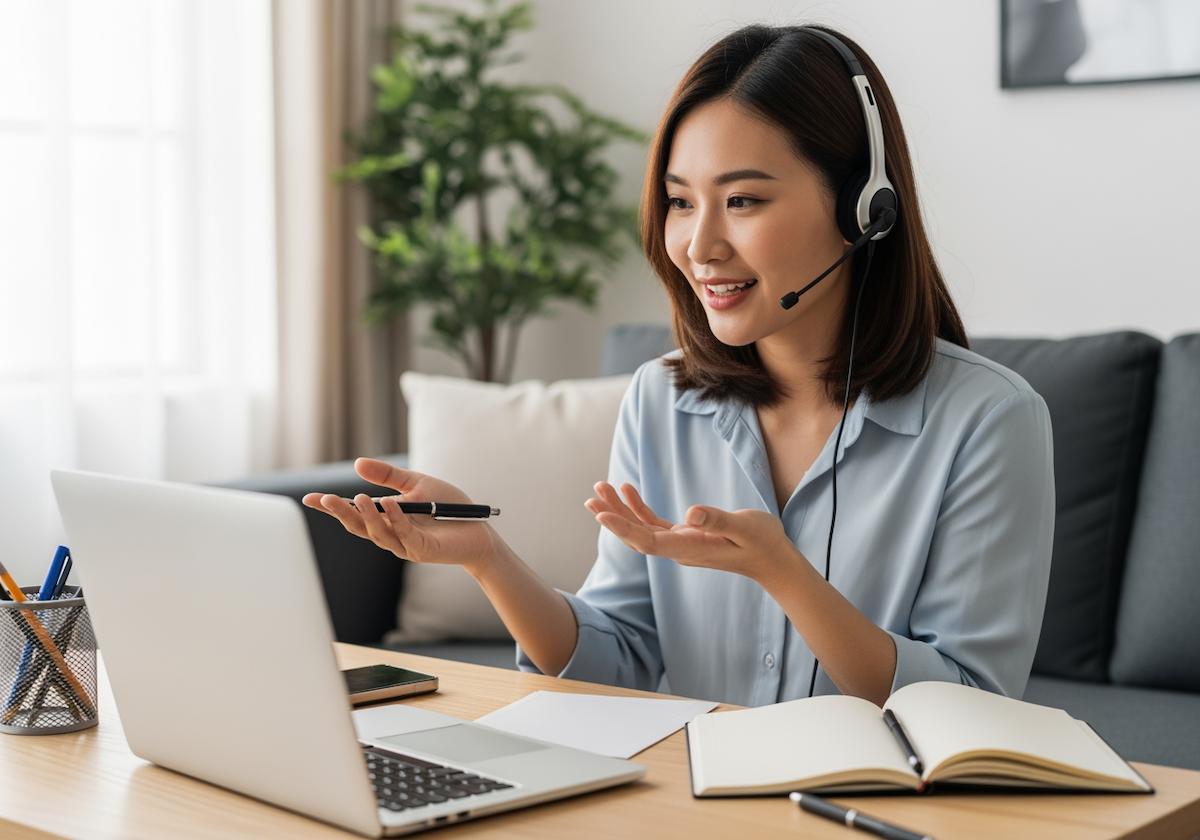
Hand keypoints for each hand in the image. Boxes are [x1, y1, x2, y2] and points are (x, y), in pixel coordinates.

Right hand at [302, 457, 499, 574]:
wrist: (479, 528)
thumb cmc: (448, 507)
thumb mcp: (416, 484)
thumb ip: (388, 476)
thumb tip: (356, 464)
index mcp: (386, 518)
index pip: (353, 514)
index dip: (331, 508)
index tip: (308, 498)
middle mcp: (390, 534)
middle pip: (359, 526)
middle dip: (341, 513)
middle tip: (324, 499)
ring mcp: (405, 545)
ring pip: (378, 533)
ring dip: (367, 516)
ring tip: (358, 498)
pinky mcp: (422, 550)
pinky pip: (405, 534)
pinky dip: (396, 519)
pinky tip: (390, 504)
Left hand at [584, 481, 802, 582]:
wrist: (773, 560)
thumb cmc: (762, 542)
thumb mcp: (745, 526)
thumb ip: (718, 519)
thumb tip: (690, 513)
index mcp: (690, 548)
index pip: (647, 541)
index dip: (622, 527)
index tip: (601, 513)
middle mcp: (680, 549)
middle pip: (636, 535)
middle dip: (612, 515)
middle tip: (593, 493)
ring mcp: (681, 544)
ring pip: (641, 529)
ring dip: (620, 510)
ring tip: (601, 488)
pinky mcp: (685, 536)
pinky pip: (654, 524)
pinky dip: (638, 508)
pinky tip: (627, 490)